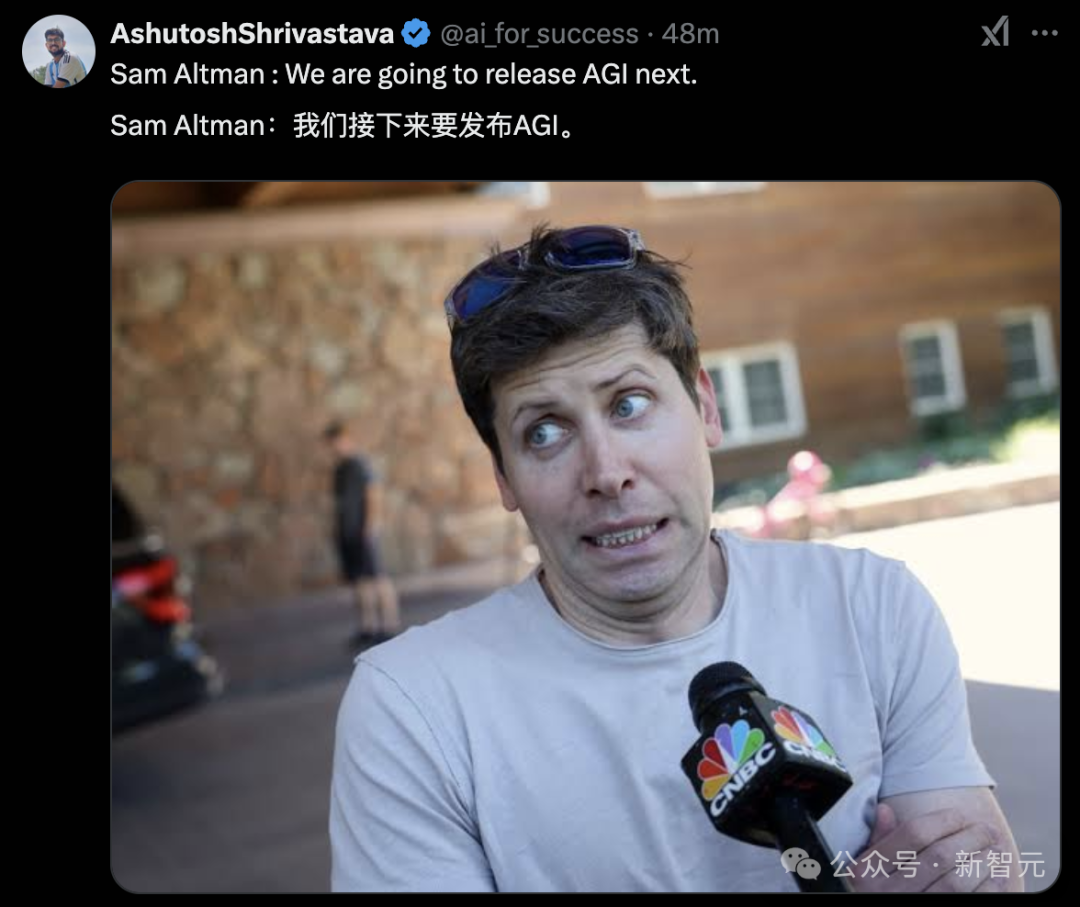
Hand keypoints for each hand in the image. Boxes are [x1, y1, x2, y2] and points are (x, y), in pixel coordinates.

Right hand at [850, 803, 1009, 891]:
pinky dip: (988, 888)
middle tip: (988, 830)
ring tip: (995, 851)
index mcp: (869, 870)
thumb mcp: (866, 868)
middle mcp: (890, 892)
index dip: (942, 821)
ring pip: (957, 882)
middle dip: (971, 838)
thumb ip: (878, 841)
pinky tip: (995, 876)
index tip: (961, 815)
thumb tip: (886, 810)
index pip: (913, 834)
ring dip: (983, 863)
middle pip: (940, 855)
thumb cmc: (876, 892)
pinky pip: (969, 901)